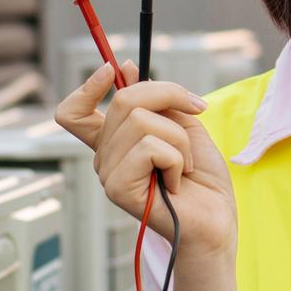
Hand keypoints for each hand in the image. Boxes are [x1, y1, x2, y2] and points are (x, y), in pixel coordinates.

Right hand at [54, 63, 236, 258]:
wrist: (216, 222)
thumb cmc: (203, 181)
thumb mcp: (184, 125)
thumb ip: (157, 100)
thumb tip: (127, 67)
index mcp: (115, 143)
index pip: (73, 113)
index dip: (86, 87)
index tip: (112, 70)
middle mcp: (104, 157)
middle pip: (123, 100)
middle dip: (169, 95)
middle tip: (196, 112)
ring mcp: (108, 174)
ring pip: (141, 121)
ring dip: (179, 139)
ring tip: (185, 166)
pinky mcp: (117, 189)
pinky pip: (149, 148)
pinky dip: (176, 159)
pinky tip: (177, 182)